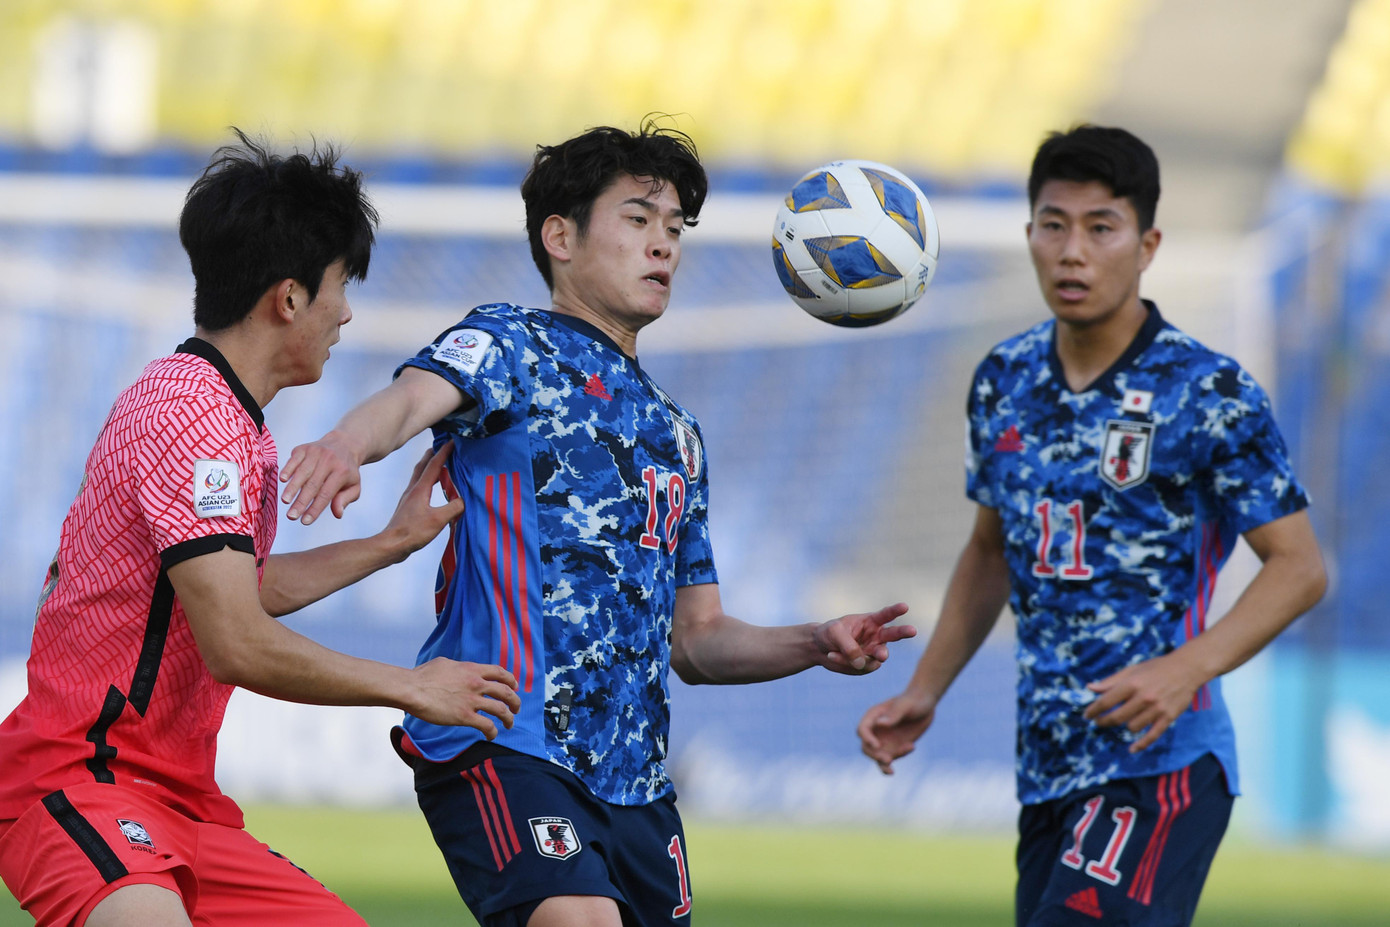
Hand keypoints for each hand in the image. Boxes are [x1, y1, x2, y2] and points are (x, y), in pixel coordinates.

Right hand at [280, 430, 362, 523]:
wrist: (344, 444)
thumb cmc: (347, 471)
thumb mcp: (354, 486)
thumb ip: (346, 499)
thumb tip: (338, 514)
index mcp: (342, 472)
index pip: (326, 494)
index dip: (315, 509)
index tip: (305, 521)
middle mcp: (329, 460)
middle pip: (313, 485)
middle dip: (301, 502)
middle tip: (291, 516)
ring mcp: (316, 452)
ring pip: (302, 472)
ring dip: (292, 488)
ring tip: (285, 501)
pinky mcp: (304, 448)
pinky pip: (294, 460)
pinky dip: (288, 469)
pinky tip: (282, 480)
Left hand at [381, 444, 464, 559]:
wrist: (392, 544)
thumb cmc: (413, 532)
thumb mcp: (438, 520)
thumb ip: (453, 508)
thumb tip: (463, 501)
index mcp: (420, 489)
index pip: (434, 465)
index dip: (444, 452)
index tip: (452, 442)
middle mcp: (413, 490)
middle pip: (422, 466)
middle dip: (432, 454)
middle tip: (441, 446)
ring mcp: (408, 498)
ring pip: (419, 475)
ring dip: (428, 466)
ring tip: (437, 463)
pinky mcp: (408, 507)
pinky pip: (418, 486)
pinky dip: (426, 479)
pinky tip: (430, 488)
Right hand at [408, 658, 520, 738]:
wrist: (412, 689)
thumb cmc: (423, 676)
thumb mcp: (445, 663)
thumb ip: (459, 667)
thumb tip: (461, 671)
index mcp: (472, 669)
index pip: (500, 673)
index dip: (510, 680)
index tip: (514, 687)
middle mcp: (476, 683)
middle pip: (506, 692)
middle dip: (515, 701)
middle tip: (516, 708)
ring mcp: (472, 701)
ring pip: (501, 710)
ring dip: (509, 718)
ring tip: (509, 724)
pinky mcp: (465, 717)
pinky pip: (487, 725)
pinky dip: (493, 732)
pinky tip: (492, 735)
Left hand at [812, 602, 914, 673]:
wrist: (819, 649)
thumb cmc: (829, 634)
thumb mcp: (834, 632)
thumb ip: (848, 645)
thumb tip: (861, 663)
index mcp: (870, 621)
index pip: (886, 615)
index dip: (896, 610)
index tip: (904, 606)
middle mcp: (876, 636)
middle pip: (894, 634)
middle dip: (904, 631)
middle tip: (912, 630)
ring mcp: (873, 652)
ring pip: (878, 656)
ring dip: (866, 657)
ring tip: (853, 658)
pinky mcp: (867, 666)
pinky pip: (863, 667)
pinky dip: (847, 662)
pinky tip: (833, 656)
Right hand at [857, 691, 935, 774]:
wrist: (926, 704)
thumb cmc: (914, 700)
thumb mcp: (906, 705)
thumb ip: (894, 715)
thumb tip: (879, 724)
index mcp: (874, 716)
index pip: (863, 730)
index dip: (867, 739)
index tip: (877, 745)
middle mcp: (876, 730)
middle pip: (866, 747)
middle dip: (874, 755)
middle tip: (888, 759)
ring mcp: (884, 740)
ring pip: (876, 757)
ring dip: (882, 764)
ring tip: (891, 771)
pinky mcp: (894, 748)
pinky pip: (889, 760)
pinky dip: (893, 764)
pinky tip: (907, 756)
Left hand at [1083, 651, 1205, 752]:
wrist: (1186, 669)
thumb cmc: (1156, 668)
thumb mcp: (1132, 670)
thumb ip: (1111, 681)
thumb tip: (1090, 688)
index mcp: (1132, 684)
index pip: (1106, 701)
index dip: (1093, 710)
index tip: (1087, 715)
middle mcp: (1143, 698)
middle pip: (1117, 717)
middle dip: (1104, 721)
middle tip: (1098, 722)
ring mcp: (1157, 709)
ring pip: (1132, 727)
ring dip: (1124, 726)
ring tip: (1123, 720)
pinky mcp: (1168, 718)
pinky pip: (1152, 736)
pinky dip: (1141, 744)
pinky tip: (1132, 749)